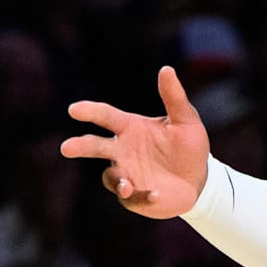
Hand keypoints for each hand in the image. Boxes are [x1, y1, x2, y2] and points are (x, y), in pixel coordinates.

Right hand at [60, 66, 209, 218]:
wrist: (200, 178)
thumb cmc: (189, 146)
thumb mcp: (186, 120)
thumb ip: (174, 98)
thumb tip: (166, 69)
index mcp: (130, 128)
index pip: (106, 117)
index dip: (91, 112)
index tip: (75, 109)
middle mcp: (122, 150)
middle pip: (96, 146)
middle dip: (81, 146)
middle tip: (67, 147)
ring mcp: (126, 173)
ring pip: (110, 176)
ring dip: (117, 179)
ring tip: (126, 185)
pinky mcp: (134, 196)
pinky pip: (132, 197)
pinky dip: (141, 196)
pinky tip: (156, 194)